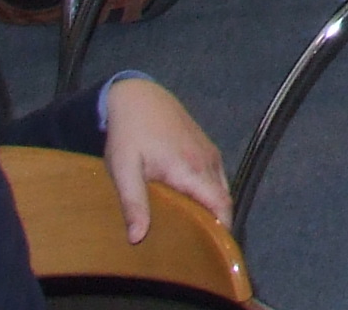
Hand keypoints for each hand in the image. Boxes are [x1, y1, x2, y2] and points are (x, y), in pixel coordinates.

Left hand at [99, 78, 230, 240]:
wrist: (138, 97)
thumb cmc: (128, 134)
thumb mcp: (123, 170)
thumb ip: (133, 203)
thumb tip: (138, 238)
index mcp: (190, 170)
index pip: (220, 204)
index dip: (224, 228)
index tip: (216, 250)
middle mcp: (207, 161)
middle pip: (224, 199)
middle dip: (218, 222)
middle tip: (200, 247)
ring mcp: (208, 152)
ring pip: (221, 187)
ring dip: (214, 207)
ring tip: (195, 228)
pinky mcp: (205, 146)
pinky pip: (216, 176)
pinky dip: (211, 193)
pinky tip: (191, 203)